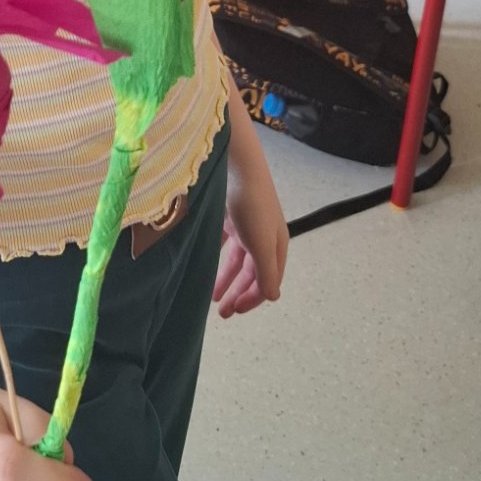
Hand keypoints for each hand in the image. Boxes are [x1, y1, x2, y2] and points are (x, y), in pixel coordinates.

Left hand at [214, 165, 288, 317]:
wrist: (236, 166)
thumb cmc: (252, 207)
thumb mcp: (261, 245)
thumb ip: (266, 273)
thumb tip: (274, 298)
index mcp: (276, 245)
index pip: (267, 280)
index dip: (253, 298)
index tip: (236, 311)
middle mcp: (263, 237)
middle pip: (251, 272)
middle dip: (238, 292)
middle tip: (223, 313)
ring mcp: (245, 225)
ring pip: (236, 260)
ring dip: (225, 278)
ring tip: (212, 296)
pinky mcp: (227, 215)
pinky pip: (222, 243)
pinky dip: (215, 257)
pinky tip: (204, 265)